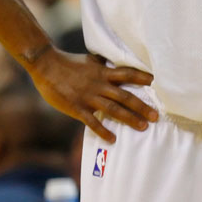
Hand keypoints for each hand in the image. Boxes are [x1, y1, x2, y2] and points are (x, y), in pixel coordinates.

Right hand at [26, 47, 156, 142]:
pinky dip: (103, 130)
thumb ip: (103, 66)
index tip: (156, 83)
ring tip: (143, 127)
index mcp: (103, 72)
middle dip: (142, 106)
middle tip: (156, 116)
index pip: (127, 74)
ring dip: (129, 118)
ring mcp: (88, 97)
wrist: (45, 65)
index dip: (142, 77)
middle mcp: (99, 85)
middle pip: (125, 96)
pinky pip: (92, 121)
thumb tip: (114, 65)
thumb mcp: (90, 61)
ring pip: (113, 109)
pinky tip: (113, 139)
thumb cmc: (68, 62)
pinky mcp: (76, 108)